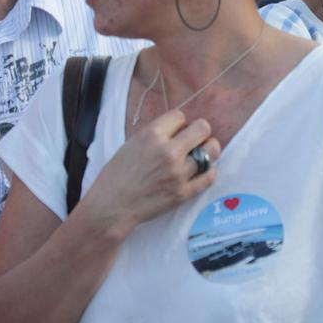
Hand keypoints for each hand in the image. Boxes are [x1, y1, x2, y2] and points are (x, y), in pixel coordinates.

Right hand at [82, 105, 218, 233]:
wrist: (112, 205)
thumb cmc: (117, 174)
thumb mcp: (132, 143)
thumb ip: (156, 134)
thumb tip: (179, 129)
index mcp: (152, 135)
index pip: (180, 116)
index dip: (179, 123)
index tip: (175, 132)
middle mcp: (168, 151)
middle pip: (202, 128)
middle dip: (199, 132)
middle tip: (194, 140)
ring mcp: (178, 173)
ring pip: (211, 151)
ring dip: (207, 151)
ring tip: (201, 155)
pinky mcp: (184, 192)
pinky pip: (209, 177)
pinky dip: (208, 172)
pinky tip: (201, 172)